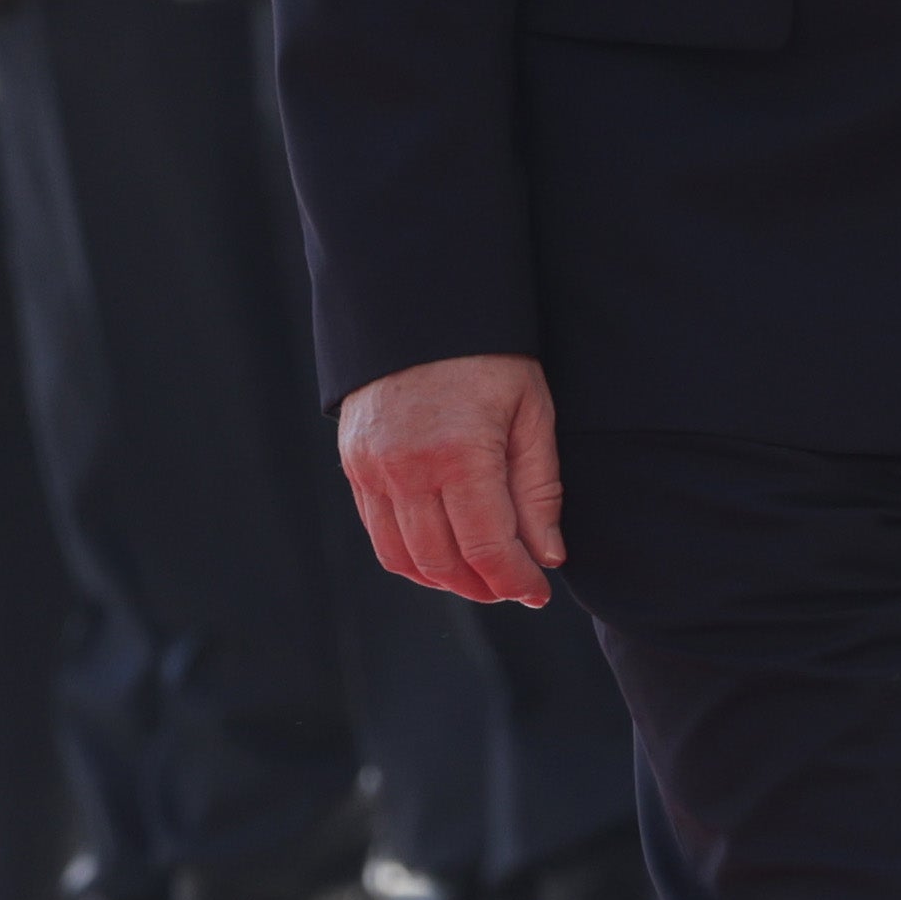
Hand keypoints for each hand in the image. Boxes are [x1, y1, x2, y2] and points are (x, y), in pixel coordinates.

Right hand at [340, 349, 565, 604]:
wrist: (420, 305)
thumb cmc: (489, 356)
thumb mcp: (531, 413)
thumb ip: (539, 490)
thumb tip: (546, 558)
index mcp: (460, 453)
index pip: (487, 549)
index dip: (516, 581)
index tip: (539, 594)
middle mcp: (407, 467)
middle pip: (444, 563)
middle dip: (484, 587)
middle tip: (515, 587)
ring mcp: (372, 468)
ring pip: (405, 558)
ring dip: (446, 580)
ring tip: (482, 576)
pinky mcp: (354, 465)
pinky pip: (379, 534)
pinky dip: (413, 556)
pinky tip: (445, 552)